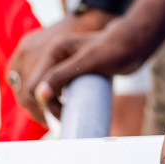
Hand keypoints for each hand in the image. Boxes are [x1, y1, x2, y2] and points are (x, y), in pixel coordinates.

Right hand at [35, 16, 157, 112]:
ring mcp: (60, 64)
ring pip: (40, 91)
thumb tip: (39, 96)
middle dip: (41, 108)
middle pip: (31, 89)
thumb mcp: (89, 62)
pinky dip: (53, 101)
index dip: (39, 105)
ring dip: (46, 106)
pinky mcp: (68, 71)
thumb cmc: (114, 50)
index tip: (59, 118)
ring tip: (63, 116)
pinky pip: (52, 89)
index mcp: (53, 51)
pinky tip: (62, 108)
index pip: (31, 85)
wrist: (132, 44)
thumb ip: (62, 75)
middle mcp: (53, 57)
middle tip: (61, 119)